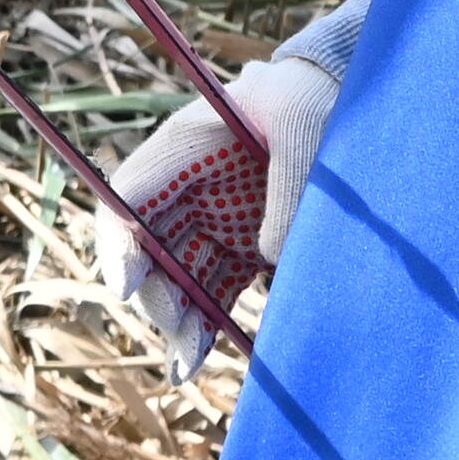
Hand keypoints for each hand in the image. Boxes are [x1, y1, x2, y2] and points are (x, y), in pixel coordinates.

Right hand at [95, 48, 339, 370]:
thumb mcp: (305, 126)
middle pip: (146, 250)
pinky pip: (212, 290)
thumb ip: (286, 190)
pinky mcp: (240, 244)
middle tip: (179, 330)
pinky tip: (197, 358)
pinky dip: (204, 324)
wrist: (340, 94)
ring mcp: (210, 219)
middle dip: (154, 294)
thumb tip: (267, 257)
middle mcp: (184, 190)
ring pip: (175, 278)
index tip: (127, 287)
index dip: (119, 245)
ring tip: (186, 365)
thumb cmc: (312, 96)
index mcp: (181, 149)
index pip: (127, 200)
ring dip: (176, 321)